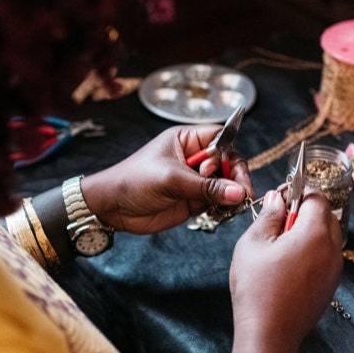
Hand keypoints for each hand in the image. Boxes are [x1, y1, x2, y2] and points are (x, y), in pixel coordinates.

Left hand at [82, 125, 253, 234]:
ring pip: (225, 184)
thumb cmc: (134, 181)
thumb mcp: (171, 179)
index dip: (230, 153)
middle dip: (236, 177)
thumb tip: (239, 192)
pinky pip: (217, 201)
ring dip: (232, 195)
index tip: (234, 172)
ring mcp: (195, 180)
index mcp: (187, 140)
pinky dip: (224, 207)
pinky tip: (222, 213)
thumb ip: (207, 186)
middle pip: (228, 163)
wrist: (112, 208)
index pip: (221, 139)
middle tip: (241, 194)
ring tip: (232, 206)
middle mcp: (194, 158)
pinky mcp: (193, 200)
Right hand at [227, 189, 343, 352]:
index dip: (298, 193)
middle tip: (278, 222)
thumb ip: (269, 216)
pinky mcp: (331, 286)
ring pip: (327, 238)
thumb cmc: (257, 288)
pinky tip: (287, 265)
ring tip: (280, 246)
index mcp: (315, 234)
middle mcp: (332, 250)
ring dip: (308, 233)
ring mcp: (334, 270)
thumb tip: (277, 198)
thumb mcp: (253, 244)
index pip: (317, 198)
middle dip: (305, 212)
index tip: (280, 199)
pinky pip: (326, 258)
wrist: (269, 334)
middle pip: (326, 216)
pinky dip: (312, 252)